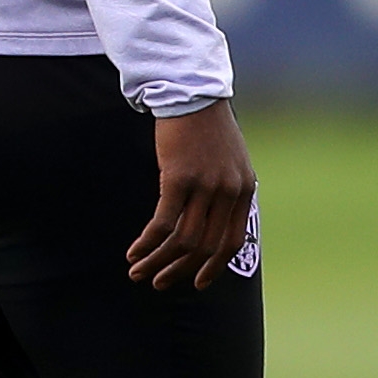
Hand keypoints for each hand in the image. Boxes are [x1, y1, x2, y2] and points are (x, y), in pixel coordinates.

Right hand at [127, 100, 256, 288]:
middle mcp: (229, 192)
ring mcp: (206, 186)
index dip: (213, 267)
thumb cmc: (206, 124)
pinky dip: (148, 242)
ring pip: (183, 240)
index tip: (196, 283)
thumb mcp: (227, 159)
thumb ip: (225, 187)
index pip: (232, 241)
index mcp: (244, 190)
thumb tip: (210, 215)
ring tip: (139, 273)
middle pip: (206, 246)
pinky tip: (134, 251)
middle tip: (160, 284)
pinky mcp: (179, 178)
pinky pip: (164, 222)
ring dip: (159, 261)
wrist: (192, 92)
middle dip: (180, 270)